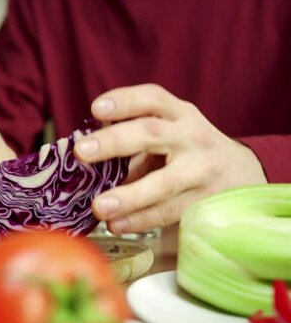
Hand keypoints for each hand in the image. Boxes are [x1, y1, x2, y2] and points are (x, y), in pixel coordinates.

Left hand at [74, 84, 266, 233]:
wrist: (239, 172)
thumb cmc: (185, 149)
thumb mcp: (168, 131)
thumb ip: (132, 138)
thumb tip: (83, 156)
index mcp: (177, 113)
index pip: (151, 99)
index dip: (124, 101)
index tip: (96, 109)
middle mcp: (190, 136)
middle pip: (151, 135)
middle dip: (114, 142)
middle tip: (82, 151)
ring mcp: (200, 169)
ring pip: (163, 182)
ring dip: (128, 196)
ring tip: (99, 207)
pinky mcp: (202, 200)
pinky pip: (168, 211)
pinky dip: (140, 219)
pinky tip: (116, 223)